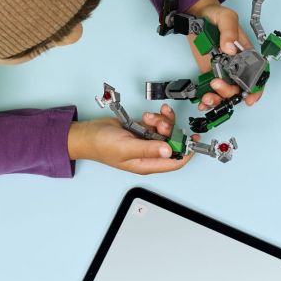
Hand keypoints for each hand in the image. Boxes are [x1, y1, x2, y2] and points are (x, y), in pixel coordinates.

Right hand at [67, 108, 189, 174]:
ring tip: (149, 118)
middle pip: (172, 144)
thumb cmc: (101, 146)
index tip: (193, 141)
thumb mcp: (126, 148)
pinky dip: (155, 118)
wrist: (88, 133)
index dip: (186, 153)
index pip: (174, 162)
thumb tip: (168, 151)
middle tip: (161, 123)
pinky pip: (157, 124)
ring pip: (165, 131)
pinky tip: (146, 116)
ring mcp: (146, 142)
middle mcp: (148, 155)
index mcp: (146, 164)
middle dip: (170, 131)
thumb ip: (148, 150)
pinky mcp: (142, 131)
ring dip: (161, 122)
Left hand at [186, 0, 261, 110]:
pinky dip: (208, 98)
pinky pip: (211, 89)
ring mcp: (222, 69)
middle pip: (239, 87)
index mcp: (245, 52)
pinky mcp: (209, 72)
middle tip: (217, 84)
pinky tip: (203, 101)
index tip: (250, 97)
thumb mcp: (226, 17)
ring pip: (225, 91)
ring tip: (208, 97)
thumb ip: (229, 31)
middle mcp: (235, 64)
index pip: (257, 73)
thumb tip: (230, 48)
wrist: (197, 14)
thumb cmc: (216, 14)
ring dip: (218, 98)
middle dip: (229, 91)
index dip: (256, 88)